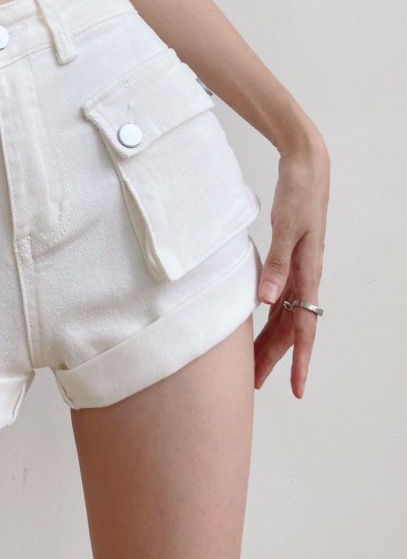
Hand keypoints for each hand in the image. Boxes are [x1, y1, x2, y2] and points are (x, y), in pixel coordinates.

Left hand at [254, 136, 329, 397]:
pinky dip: (267, 319)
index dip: (300, 361)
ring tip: (251, 366)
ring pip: (282, 318)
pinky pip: (278, 300)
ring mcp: (296, 272)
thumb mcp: (286, 229)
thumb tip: (266, 301)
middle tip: (255, 385)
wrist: (305, 170)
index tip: (297, 388)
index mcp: (307, 275)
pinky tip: (253, 328)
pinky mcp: (287, 262)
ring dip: (268, 342)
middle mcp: (303, 279)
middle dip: (275, 360)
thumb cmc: (298, 196)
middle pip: (290, 330)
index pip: (304, 328)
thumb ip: (276, 265)